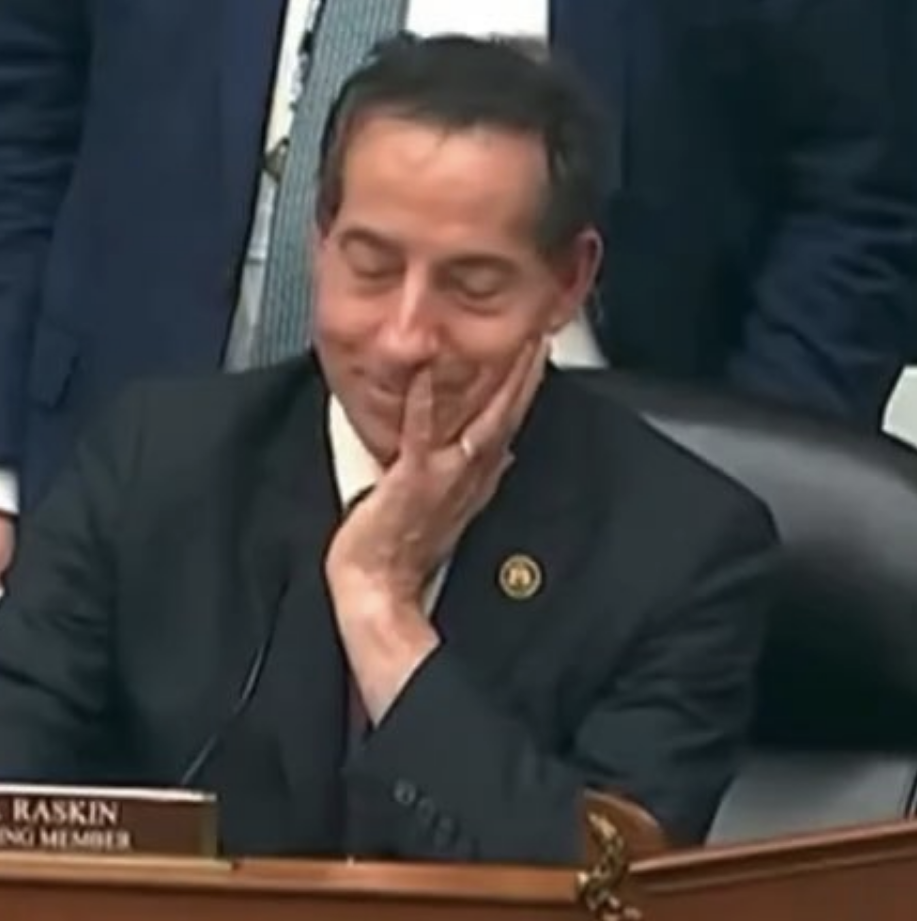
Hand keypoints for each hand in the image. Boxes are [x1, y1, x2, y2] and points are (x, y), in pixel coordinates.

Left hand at [326, 339, 548, 608]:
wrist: (379, 588)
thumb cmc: (401, 552)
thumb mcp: (450, 511)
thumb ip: (477, 479)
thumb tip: (504, 457)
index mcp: (473, 480)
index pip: (507, 425)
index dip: (526, 389)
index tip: (539, 352)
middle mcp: (466, 476)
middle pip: (506, 418)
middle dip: (525, 375)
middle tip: (540, 331)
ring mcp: (442, 477)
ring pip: (481, 422)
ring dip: (500, 382)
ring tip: (514, 343)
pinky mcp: (411, 479)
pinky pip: (421, 434)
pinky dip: (424, 402)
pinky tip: (425, 369)